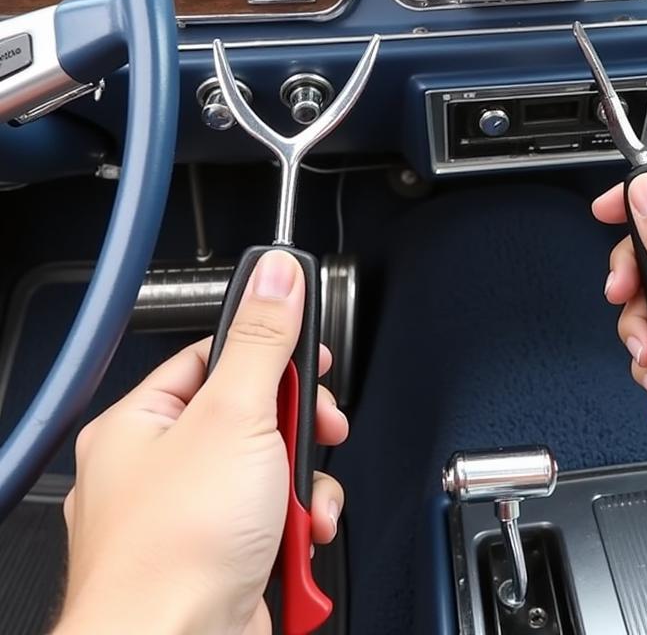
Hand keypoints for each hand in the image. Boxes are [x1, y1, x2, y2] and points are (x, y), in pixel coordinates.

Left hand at [55, 249, 348, 634]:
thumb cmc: (173, 552)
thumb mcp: (235, 416)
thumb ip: (263, 340)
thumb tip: (276, 275)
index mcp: (141, 425)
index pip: (215, 357)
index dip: (271, 350)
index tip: (312, 356)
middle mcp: (160, 470)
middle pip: (253, 416)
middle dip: (298, 431)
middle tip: (317, 429)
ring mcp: (192, 518)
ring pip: (271, 471)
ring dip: (304, 487)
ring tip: (301, 505)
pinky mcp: (223, 558)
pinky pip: (274, 521)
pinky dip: (298, 529)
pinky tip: (297, 542)